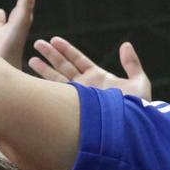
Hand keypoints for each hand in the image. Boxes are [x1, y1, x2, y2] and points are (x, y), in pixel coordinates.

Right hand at [29, 35, 151, 101]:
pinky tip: (35, 80)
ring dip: (44, 68)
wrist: (131, 129)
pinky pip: (59, 95)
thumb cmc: (138, 109)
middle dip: (51, 55)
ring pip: (57, 79)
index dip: (66, 50)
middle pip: (64, 66)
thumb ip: (132, 63)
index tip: (54, 40)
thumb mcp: (139, 82)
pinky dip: (47, 87)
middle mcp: (85, 86)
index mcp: (98, 77)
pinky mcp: (75, 106)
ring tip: (31, 58)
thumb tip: (126, 44)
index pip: (78, 60)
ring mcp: (78, 97)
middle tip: (37, 43)